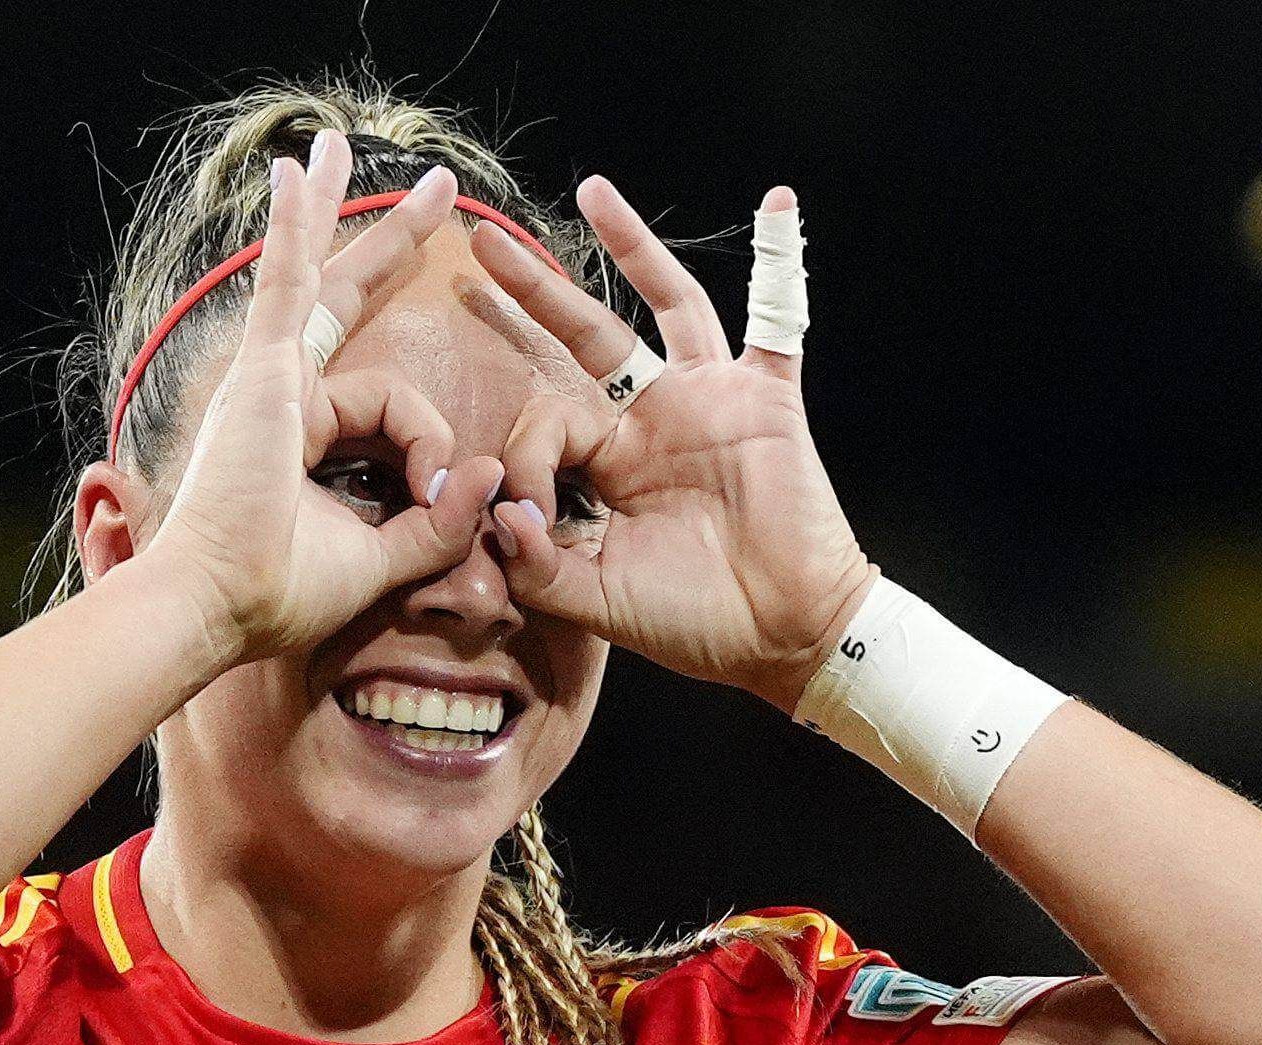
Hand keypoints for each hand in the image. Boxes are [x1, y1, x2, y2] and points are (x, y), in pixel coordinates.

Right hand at [135, 131, 505, 667]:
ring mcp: (268, 376)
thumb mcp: (384, 559)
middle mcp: (284, 393)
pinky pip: (284, 284)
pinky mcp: (264, 374)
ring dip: (335, 210)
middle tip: (440, 194)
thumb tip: (485, 475)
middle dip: (392, 242)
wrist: (217, 606)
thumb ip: (435, 523)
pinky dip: (291, 228)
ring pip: (319, 279)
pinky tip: (298, 172)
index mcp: (309, 435)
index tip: (440, 495)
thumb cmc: (278, 596)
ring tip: (338, 145)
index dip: (430, 445)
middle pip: (345, 297)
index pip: (390, 404)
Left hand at [472, 178, 877, 712]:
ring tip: (592, 191)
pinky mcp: (765, 398)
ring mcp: (710, 401)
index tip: (526, 516)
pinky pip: (778, 319)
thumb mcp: (596, 600)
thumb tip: (500, 514)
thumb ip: (536, 566)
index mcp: (611, 466)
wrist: (782, 636)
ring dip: (632, 246)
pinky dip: (783, 261)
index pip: (549, 427)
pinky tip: (778, 202)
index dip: (526, 462)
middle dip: (533, 293)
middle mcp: (654, 421)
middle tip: (477, 247)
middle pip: (586, 339)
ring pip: (666, 305)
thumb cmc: (694, 622)